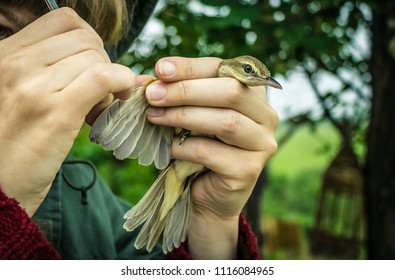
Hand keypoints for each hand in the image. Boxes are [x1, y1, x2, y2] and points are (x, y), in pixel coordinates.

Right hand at [0, 8, 134, 214]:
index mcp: (7, 55)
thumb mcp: (22, 93)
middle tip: (99, 91)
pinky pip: (103, 77)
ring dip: (111, 80)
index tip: (92, 66)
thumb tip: (105, 59)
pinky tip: (118, 99)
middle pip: (86, 39)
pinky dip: (121, 83)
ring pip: (97, 59)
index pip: (64, 20)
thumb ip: (54, 70)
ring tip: (99, 105)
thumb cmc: (15, 142)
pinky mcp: (56, 112)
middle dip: (103, 62)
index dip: (90, 41)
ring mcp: (34, 87)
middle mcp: (15, 64)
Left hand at [145, 56, 278, 258]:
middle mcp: (266, 116)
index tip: (160, 68)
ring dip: (184, 116)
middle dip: (187, 90)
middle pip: (231, 91)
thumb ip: (172, 95)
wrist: (206, 195)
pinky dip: (183, 147)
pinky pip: (211, 152)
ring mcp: (262, 144)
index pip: (225, 70)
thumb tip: (141, 79)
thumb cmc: (197, 148)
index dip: (192, 67)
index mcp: (253, 94)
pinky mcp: (250, 170)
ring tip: (154, 116)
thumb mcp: (187, 115)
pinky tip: (168, 147)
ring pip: (225, 121)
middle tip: (152, 94)